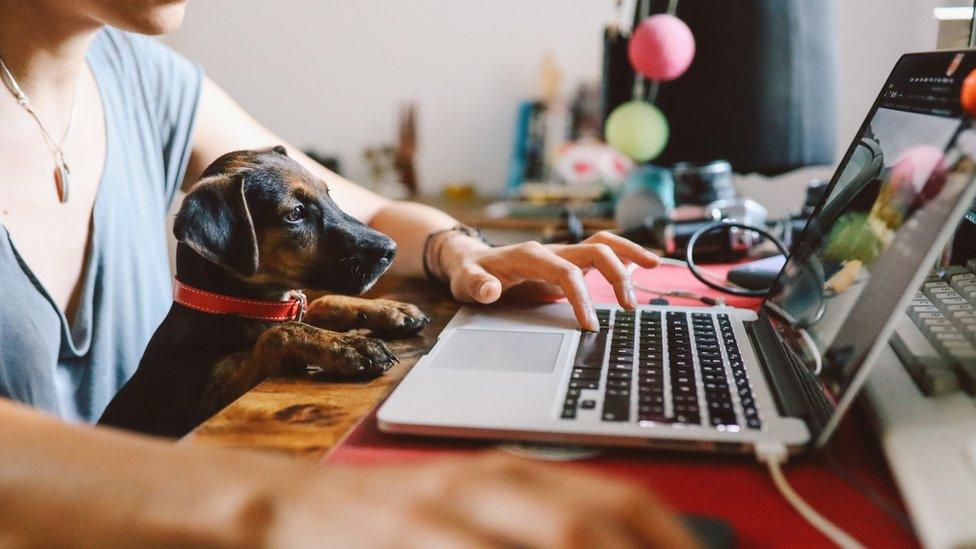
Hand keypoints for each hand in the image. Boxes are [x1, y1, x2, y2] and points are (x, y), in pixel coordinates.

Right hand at [276, 454, 696, 547]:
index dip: (673, 540)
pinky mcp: (408, 535)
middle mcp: (489, 485)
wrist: (294, 507)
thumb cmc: (400, 518)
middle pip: (591, 524)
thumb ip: (542, 524)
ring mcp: (444, 511)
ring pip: (553, 537)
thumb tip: (626, 539)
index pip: (620, 499)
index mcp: (516, 471)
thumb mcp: (478, 509)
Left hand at [440, 231, 659, 330]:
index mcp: (531, 255)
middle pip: (595, 249)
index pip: (566, 271)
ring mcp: (563, 253)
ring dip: (630, 253)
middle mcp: (552, 249)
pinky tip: (644, 264)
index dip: (581, 297)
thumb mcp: (466, 282)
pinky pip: (601, 252)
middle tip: (629, 307)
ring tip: (656, 266)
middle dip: (617, 274)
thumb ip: (477, 286)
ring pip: (604, 243)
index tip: (590, 325)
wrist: (471, 261)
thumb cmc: (471, 273)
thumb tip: (489, 290)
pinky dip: (624, 255)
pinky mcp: (569, 261)